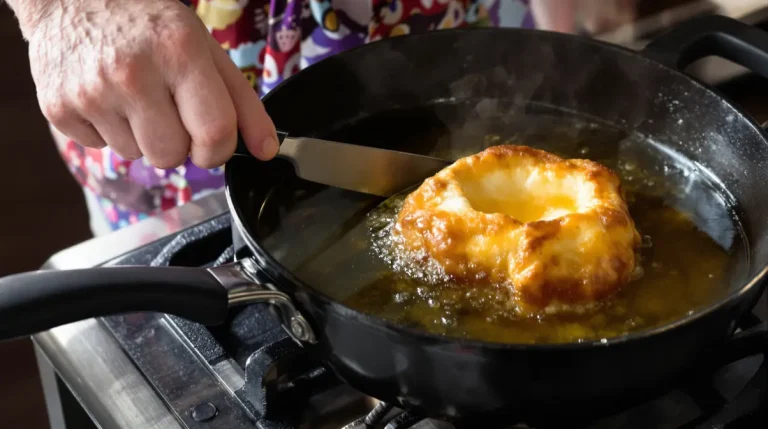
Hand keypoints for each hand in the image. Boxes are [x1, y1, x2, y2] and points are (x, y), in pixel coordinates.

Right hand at [8, 0, 277, 167]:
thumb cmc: (150, 24)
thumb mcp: (205, 50)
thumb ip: (243, 102)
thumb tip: (266, 150)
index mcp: (179, 53)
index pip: (214, 134)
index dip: (217, 149)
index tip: (211, 140)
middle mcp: (132, 74)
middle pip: (171, 157)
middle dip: (177, 144)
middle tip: (168, 110)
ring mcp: (91, 92)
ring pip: (136, 157)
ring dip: (141, 136)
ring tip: (133, 96)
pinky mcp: (58, 108)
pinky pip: (100, 149)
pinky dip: (108, 131)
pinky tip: (106, 97)